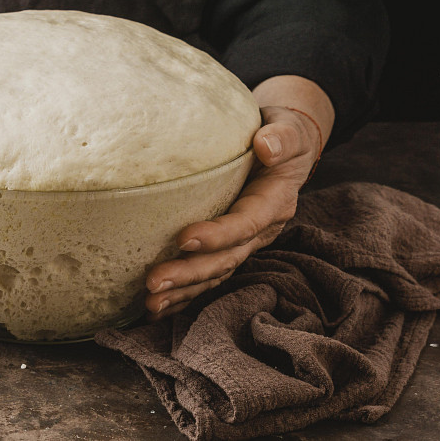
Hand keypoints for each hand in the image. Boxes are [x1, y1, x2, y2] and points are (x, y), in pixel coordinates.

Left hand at [144, 76, 331, 319]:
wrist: (283, 147)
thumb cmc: (281, 135)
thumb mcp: (288, 130)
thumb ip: (283, 138)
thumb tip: (267, 146)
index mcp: (274, 203)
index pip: (245, 224)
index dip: (217, 235)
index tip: (183, 238)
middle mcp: (260, 231)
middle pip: (225, 259)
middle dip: (189, 274)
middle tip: (153, 282)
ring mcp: (244, 245)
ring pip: (214, 275)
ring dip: (182, 292)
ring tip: (150, 304)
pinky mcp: (228, 249)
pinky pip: (207, 278)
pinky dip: (183, 296)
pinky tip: (156, 309)